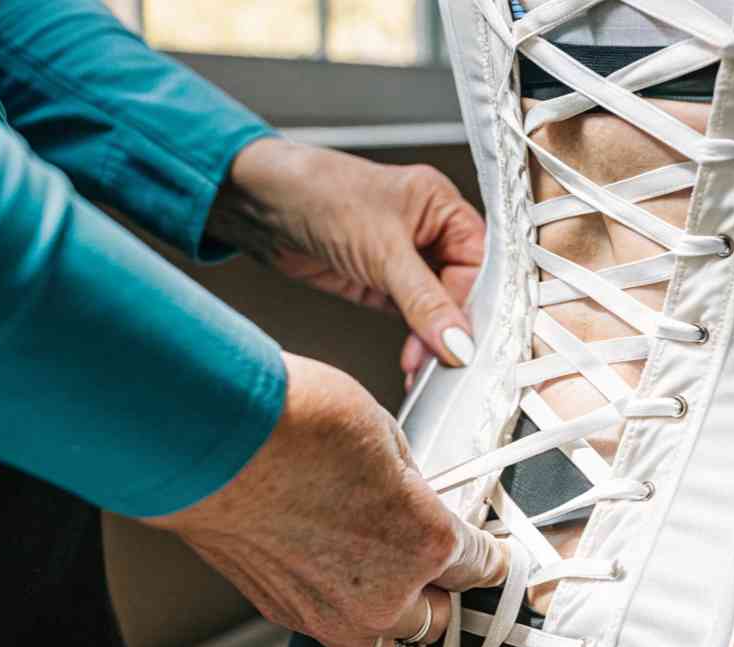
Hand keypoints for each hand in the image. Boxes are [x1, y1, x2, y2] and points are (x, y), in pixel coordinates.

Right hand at [144, 352, 507, 646]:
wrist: (210, 437)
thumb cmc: (294, 424)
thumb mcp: (385, 436)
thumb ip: (410, 486)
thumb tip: (412, 497)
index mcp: (426, 542)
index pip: (481, 568)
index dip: (490, 556)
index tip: (489, 552)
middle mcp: (384, 592)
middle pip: (437, 620)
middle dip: (444, 590)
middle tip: (436, 559)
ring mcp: (329, 613)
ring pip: (385, 643)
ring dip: (397, 616)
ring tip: (389, 575)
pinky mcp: (282, 613)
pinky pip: (333, 629)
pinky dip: (346, 609)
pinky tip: (336, 569)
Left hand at [208, 138, 483, 386]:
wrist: (256, 203)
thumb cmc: (317, 193)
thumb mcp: (382, 251)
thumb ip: (424, 302)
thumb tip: (458, 341)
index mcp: (441, 206)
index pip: (477, 263)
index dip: (473, 303)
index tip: (465, 341)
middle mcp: (427, 231)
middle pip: (460, 289)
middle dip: (453, 327)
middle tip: (448, 360)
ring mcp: (402, 260)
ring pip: (434, 309)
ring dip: (432, 340)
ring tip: (424, 366)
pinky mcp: (378, 284)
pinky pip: (408, 319)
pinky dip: (412, 343)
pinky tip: (412, 362)